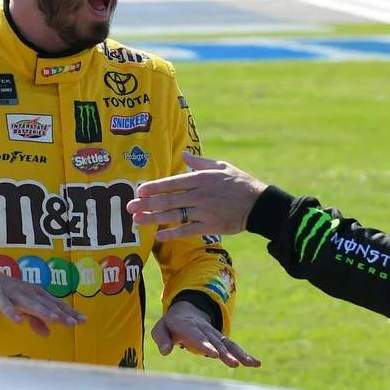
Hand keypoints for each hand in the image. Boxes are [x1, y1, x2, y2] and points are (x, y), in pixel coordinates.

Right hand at [0, 266, 85, 336]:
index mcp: (36, 294)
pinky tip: (18, 321)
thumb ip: (35, 320)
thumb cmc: (5, 294)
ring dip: (44, 311)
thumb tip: (48, 333)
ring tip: (56, 320)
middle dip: (62, 313)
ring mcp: (13, 292)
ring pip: (30, 302)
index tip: (83, 321)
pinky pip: (5, 304)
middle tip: (75, 323)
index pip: (56, 304)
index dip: (69, 312)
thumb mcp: (22, 308)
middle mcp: (28, 291)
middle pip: (47, 303)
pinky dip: (11, 312)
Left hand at [126, 152, 267, 240]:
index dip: (155, 187)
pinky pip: (187, 230)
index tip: (140, 190)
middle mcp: (199, 195)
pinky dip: (172, 233)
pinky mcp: (210, 226)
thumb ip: (200, 162)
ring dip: (154, 218)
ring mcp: (204, 212)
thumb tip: (184, 154)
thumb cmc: (239, 182)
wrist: (259, 204)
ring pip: (174, 215)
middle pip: (168, 200)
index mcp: (201, 179)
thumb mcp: (222, 166)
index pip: (173, 182)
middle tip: (130, 207)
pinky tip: (158, 235)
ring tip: (138, 220)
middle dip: (147, 204)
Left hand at [152, 301, 260, 367]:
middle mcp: (205, 330)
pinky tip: (255, 363)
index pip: (197, 336)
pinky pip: (233, 347)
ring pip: (228, 344)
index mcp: (189, 326)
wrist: (186, 311)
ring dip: (239, 354)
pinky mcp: (221, 340)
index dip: (205, 345)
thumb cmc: (171, 325)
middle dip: (225, 353)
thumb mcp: (160, 329)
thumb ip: (162, 339)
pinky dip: (244, 355)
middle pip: (216, 342)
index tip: (213, 354)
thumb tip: (166, 351)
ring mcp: (215, 334)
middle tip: (233, 363)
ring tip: (250, 364)